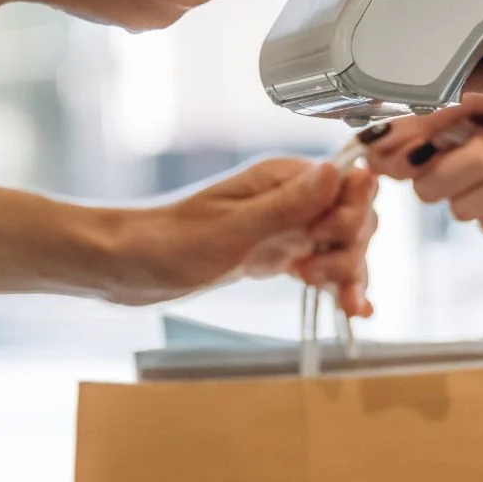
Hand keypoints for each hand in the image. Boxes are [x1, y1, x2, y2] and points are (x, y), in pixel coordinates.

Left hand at [92, 157, 379, 311]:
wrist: (127, 266)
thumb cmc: (168, 243)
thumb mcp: (232, 229)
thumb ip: (288, 205)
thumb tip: (338, 172)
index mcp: (283, 179)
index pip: (350, 185)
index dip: (352, 216)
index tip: (326, 241)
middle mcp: (291, 198)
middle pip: (355, 218)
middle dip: (350, 251)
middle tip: (313, 274)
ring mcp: (286, 227)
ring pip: (343, 246)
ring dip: (347, 272)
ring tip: (330, 297)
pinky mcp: (276, 254)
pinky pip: (323, 265)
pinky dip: (339, 285)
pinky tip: (352, 309)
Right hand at [362, 95, 482, 235]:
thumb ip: (435, 95)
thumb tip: (385, 118)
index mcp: (433, 114)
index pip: (384, 154)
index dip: (400, 156)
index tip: (427, 142)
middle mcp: (450, 149)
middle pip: (425, 189)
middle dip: (466, 164)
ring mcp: (482, 179)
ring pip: (462, 210)